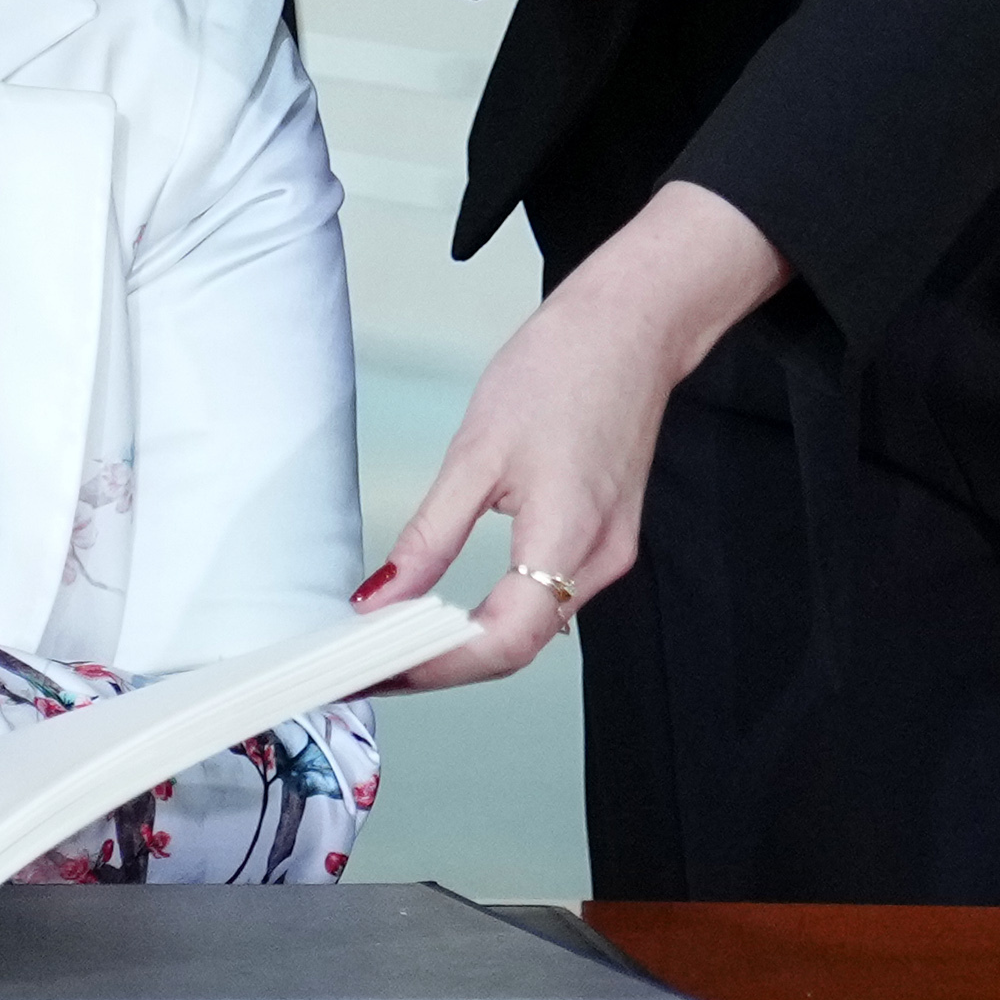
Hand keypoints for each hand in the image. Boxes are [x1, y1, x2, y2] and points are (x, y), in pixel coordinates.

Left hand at [369, 177, 786, 683]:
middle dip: (439, 666)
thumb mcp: (475, 452)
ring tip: (393, 645)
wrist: (630, 331)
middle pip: (515, 648)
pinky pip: (544, 603)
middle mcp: (599, 560)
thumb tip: (383, 598)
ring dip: (463, 648)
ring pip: (530, 631)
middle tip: (368, 666)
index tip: (376, 668)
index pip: (502, 640)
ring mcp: (608, 555)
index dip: (436, 666)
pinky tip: (448, 614)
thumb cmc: (560, 371)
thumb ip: (431, 536)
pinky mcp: (604, 542)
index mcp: (568, 535)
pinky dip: (492, 618)